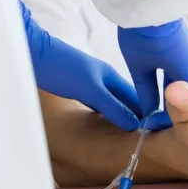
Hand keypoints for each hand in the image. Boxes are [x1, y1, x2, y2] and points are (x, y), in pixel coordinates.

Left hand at [20, 0, 140, 130]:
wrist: (31, 52)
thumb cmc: (61, 69)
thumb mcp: (90, 91)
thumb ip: (112, 107)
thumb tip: (134, 125)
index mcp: (111, 76)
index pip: (136, 98)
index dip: (146, 113)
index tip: (156, 131)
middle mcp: (103, 78)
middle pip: (125, 100)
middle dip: (135, 115)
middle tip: (145, 137)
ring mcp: (90, 81)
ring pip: (111, 101)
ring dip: (120, 115)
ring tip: (128, 133)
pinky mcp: (77, 86)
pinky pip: (98, 102)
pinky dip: (104, 112)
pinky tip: (103, 121)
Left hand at [117, 20, 187, 130]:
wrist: (148, 1)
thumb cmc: (143, 35)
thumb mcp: (140, 68)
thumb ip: (147, 93)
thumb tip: (149, 114)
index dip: (174, 120)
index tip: (157, 127)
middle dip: (178, 111)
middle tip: (158, 122)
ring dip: (180, 99)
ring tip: (161, 110)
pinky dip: (180, 87)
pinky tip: (166, 93)